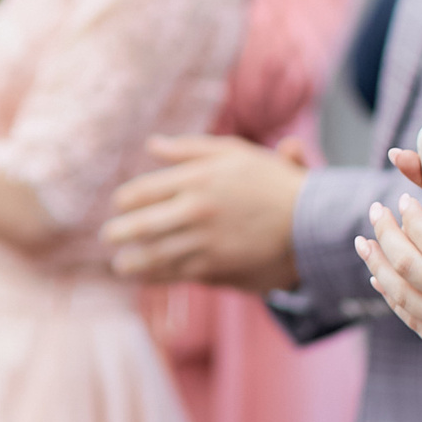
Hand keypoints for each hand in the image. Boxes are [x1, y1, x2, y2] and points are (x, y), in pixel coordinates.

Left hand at [102, 134, 307, 290]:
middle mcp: (194, 210)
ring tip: (121, 265)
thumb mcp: (235, 153)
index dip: (124, 202)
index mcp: (195, 178)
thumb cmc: (273, 183)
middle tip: (109, 237)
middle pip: (137, 225)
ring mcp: (203, 242)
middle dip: (117, 233)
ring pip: (151, 255)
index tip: (121, 206)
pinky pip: (173, 274)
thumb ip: (190, 149)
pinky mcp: (214, 268)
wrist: (311, 222)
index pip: (139, 192)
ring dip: (130, 261)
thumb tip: (152, 145)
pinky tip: (147, 275)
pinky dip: (155, 276)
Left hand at [356, 174, 421, 393]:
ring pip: (399, 292)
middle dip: (386, 233)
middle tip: (376, 212)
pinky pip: (410, 317)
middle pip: (406, 264)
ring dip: (377, 264)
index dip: (412, 217)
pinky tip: (382, 278)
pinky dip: (391, 294)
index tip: (404, 200)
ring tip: (365, 242)